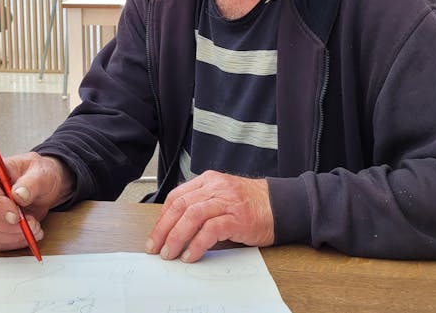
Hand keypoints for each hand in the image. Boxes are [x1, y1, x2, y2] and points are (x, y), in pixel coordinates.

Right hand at [0, 152, 74, 250]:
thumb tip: (19, 195)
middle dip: (8, 226)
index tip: (15, 216)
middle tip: (32, 224)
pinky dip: (13, 242)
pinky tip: (28, 235)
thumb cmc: (39, 175)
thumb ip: (31, 182)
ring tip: (35, 229)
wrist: (43, 187)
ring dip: (13, 236)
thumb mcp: (41, 173)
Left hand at [145, 170, 274, 262]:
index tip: (156, 234)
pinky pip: (210, 230)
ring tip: (169, 253)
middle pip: (180, 205)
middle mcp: (215, 188)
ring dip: (176, 236)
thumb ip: (202, 203)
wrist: (281, 205)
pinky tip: (191, 254)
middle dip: (163, 228)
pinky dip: (197, 244)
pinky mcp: (237, 218)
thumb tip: (176, 225)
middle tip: (155, 247)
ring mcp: (226, 202)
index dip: (162, 217)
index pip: (176, 196)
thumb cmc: (251, 204)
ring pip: (191, 215)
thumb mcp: (222, 196)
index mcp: (208, 181)